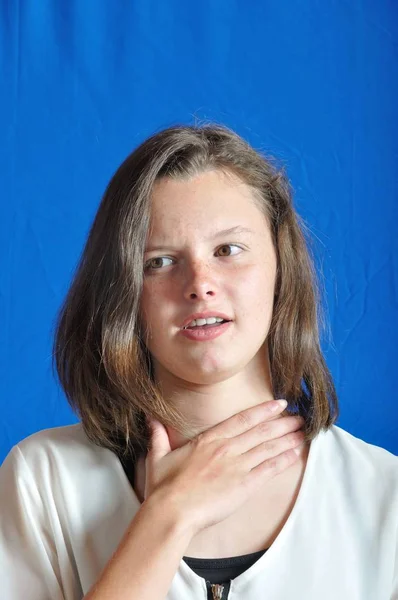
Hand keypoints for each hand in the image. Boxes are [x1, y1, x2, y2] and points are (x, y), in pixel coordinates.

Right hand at [144, 401, 304, 534]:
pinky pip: (269, 469)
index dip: (263, 411)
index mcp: (208, 439)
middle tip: (300, 416)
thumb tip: (151, 419)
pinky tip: (296, 453)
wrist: (171, 512)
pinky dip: (285, 460)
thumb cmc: (164, 487)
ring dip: (288, 438)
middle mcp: (226, 448)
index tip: (279, 404)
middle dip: (282, 422)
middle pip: (261, 431)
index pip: (242, 419)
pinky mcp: (244, 485)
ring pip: (268, 447)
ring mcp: (237, 466)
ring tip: (303, 432)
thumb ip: (158, 435)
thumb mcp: (157, 456)